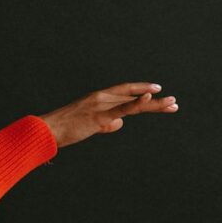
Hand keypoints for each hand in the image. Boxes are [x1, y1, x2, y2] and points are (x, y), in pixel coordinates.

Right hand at [38, 82, 177, 147]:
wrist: (47, 131)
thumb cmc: (65, 129)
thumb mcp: (89, 125)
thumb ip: (105, 123)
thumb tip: (120, 124)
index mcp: (98, 98)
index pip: (125, 93)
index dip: (142, 91)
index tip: (158, 92)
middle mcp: (101, 97)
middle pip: (133, 96)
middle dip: (155, 100)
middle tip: (174, 103)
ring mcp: (100, 105)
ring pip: (133, 102)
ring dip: (154, 103)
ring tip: (172, 104)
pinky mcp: (99, 115)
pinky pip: (122, 109)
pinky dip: (137, 103)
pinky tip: (149, 97)